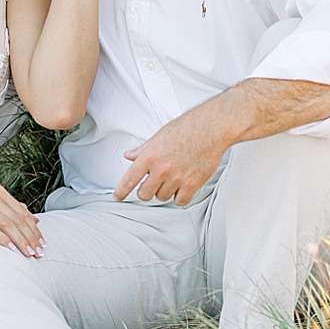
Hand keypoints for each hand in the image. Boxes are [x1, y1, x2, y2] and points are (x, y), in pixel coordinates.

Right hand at [0, 185, 43, 256]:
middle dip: (30, 237)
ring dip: (20, 240)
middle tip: (38, 252)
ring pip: (6, 223)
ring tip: (28, 253)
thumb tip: (34, 220)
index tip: (42, 244)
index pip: (21, 212)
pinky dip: (2, 239)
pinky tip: (10, 248)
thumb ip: (10, 212)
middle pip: (16, 218)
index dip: (34, 229)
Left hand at [113, 111, 230, 205]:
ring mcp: (176, 178)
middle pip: (145, 194)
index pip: (129, 179)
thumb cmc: (188, 128)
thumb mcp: (159, 136)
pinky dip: (180, 197)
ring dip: (165, 191)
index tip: (118, 197)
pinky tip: (182, 187)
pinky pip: (180, 201)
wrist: (211, 128)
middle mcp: (161, 169)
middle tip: (152, 184)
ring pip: (162, 197)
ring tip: (172, 178)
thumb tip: (129, 155)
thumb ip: (142, 149)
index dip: (121, 192)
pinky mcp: (192, 184)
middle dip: (146, 191)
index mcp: (149, 156)